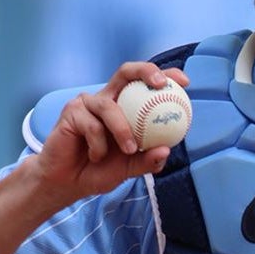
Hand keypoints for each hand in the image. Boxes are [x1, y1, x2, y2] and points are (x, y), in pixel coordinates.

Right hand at [28, 62, 190, 205]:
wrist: (68, 182)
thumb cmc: (101, 169)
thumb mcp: (131, 167)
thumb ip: (148, 160)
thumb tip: (166, 150)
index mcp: (126, 105)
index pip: (146, 83)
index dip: (166, 75)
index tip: (185, 82)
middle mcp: (108, 98)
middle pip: (126, 72)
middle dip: (145, 71)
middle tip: (160, 84)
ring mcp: (88, 103)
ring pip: (109, 106)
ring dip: (122, 129)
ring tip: (129, 149)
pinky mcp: (71, 112)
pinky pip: (91, 125)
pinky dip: (98, 144)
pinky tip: (96, 156)